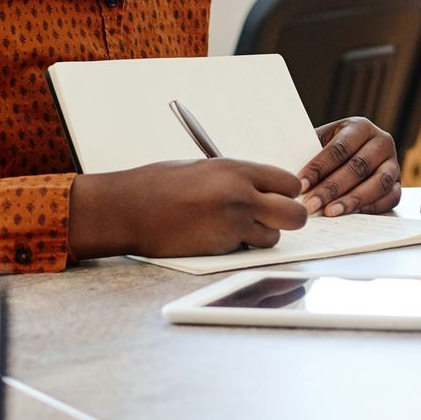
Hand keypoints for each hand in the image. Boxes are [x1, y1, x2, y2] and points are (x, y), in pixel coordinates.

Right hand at [69, 160, 308, 259]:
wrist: (125, 208)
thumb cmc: (159, 186)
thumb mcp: (206, 169)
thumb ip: (239, 178)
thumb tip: (265, 190)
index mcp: (238, 170)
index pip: (290, 184)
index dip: (285, 194)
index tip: (274, 198)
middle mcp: (242, 195)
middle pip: (295, 214)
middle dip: (288, 219)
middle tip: (271, 219)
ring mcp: (232, 223)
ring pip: (273, 237)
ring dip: (261, 236)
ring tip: (233, 228)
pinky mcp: (220, 247)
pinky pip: (247, 250)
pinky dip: (238, 247)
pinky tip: (214, 236)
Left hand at [300, 117, 403, 215]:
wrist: (348, 156)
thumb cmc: (328, 151)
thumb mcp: (318, 142)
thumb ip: (306, 153)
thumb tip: (287, 173)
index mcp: (360, 127)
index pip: (340, 148)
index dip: (319, 167)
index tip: (300, 184)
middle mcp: (382, 142)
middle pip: (359, 167)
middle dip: (332, 188)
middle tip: (311, 204)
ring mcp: (393, 163)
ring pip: (379, 183)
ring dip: (353, 199)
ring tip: (330, 212)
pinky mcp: (398, 183)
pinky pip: (390, 198)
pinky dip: (371, 208)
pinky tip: (351, 214)